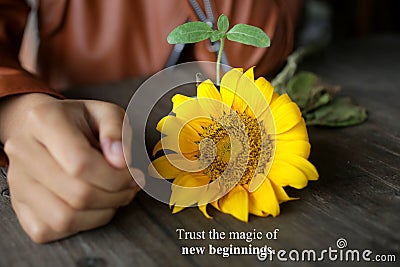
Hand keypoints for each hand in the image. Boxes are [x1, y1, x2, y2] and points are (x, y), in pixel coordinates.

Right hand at [0, 93, 143, 242]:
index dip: (115, 176)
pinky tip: (94, 205)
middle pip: (77, 194)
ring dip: (101, 212)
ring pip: (64, 218)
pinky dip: (82, 223)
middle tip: (129, 186)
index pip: (81, 163)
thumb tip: (120, 160)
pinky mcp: (18, 205)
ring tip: (115, 195)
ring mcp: (16, 181)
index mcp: (44, 120)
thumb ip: (117, 131)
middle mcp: (23, 150)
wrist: (45, 129)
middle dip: (115, 195)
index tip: (132, 174)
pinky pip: (51, 229)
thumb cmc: (79, 121)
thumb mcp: (106, 113)